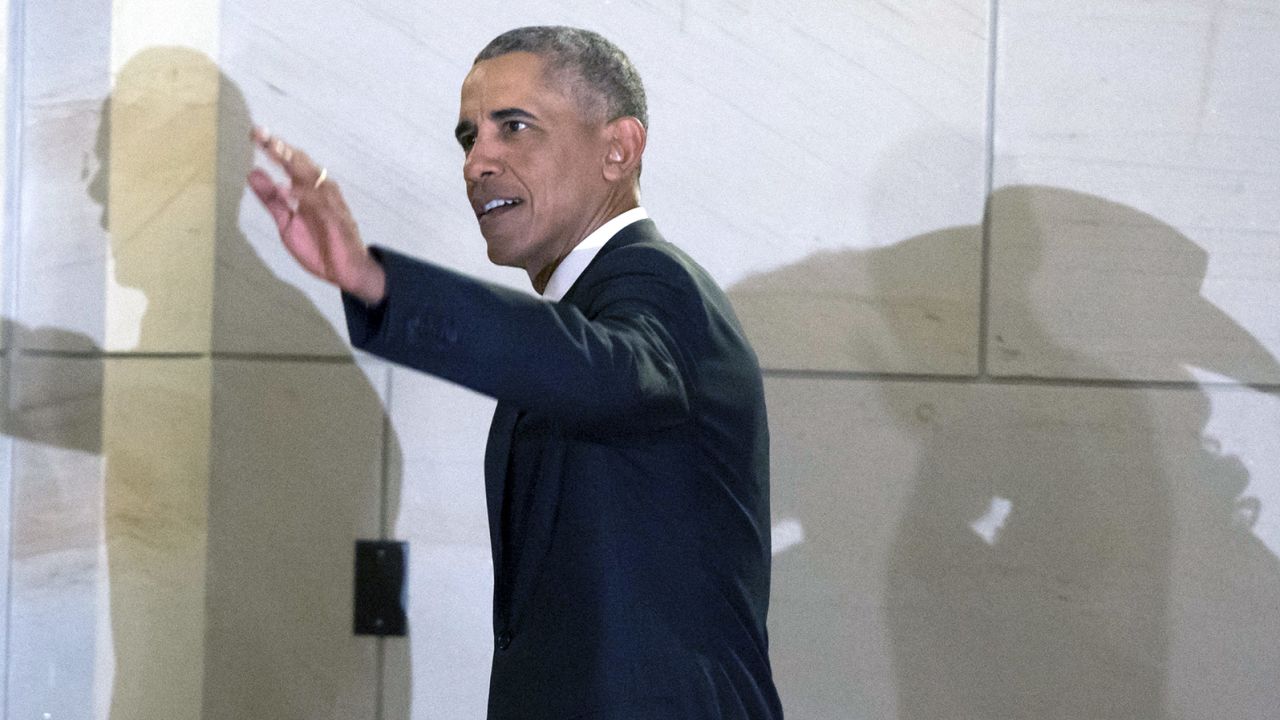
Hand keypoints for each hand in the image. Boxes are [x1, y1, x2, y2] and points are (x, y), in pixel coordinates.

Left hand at [247, 127, 385, 303]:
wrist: (345, 272)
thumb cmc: (319, 245)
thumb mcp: (286, 222)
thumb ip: (271, 199)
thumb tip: (252, 173)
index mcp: (307, 189)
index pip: (289, 163)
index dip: (273, 148)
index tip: (254, 133)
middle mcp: (320, 190)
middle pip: (299, 163)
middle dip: (281, 148)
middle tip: (261, 133)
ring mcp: (330, 203)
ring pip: (312, 177)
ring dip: (293, 163)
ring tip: (275, 151)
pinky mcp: (338, 219)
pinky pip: (321, 203)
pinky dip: (304, 196)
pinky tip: (287, 190)